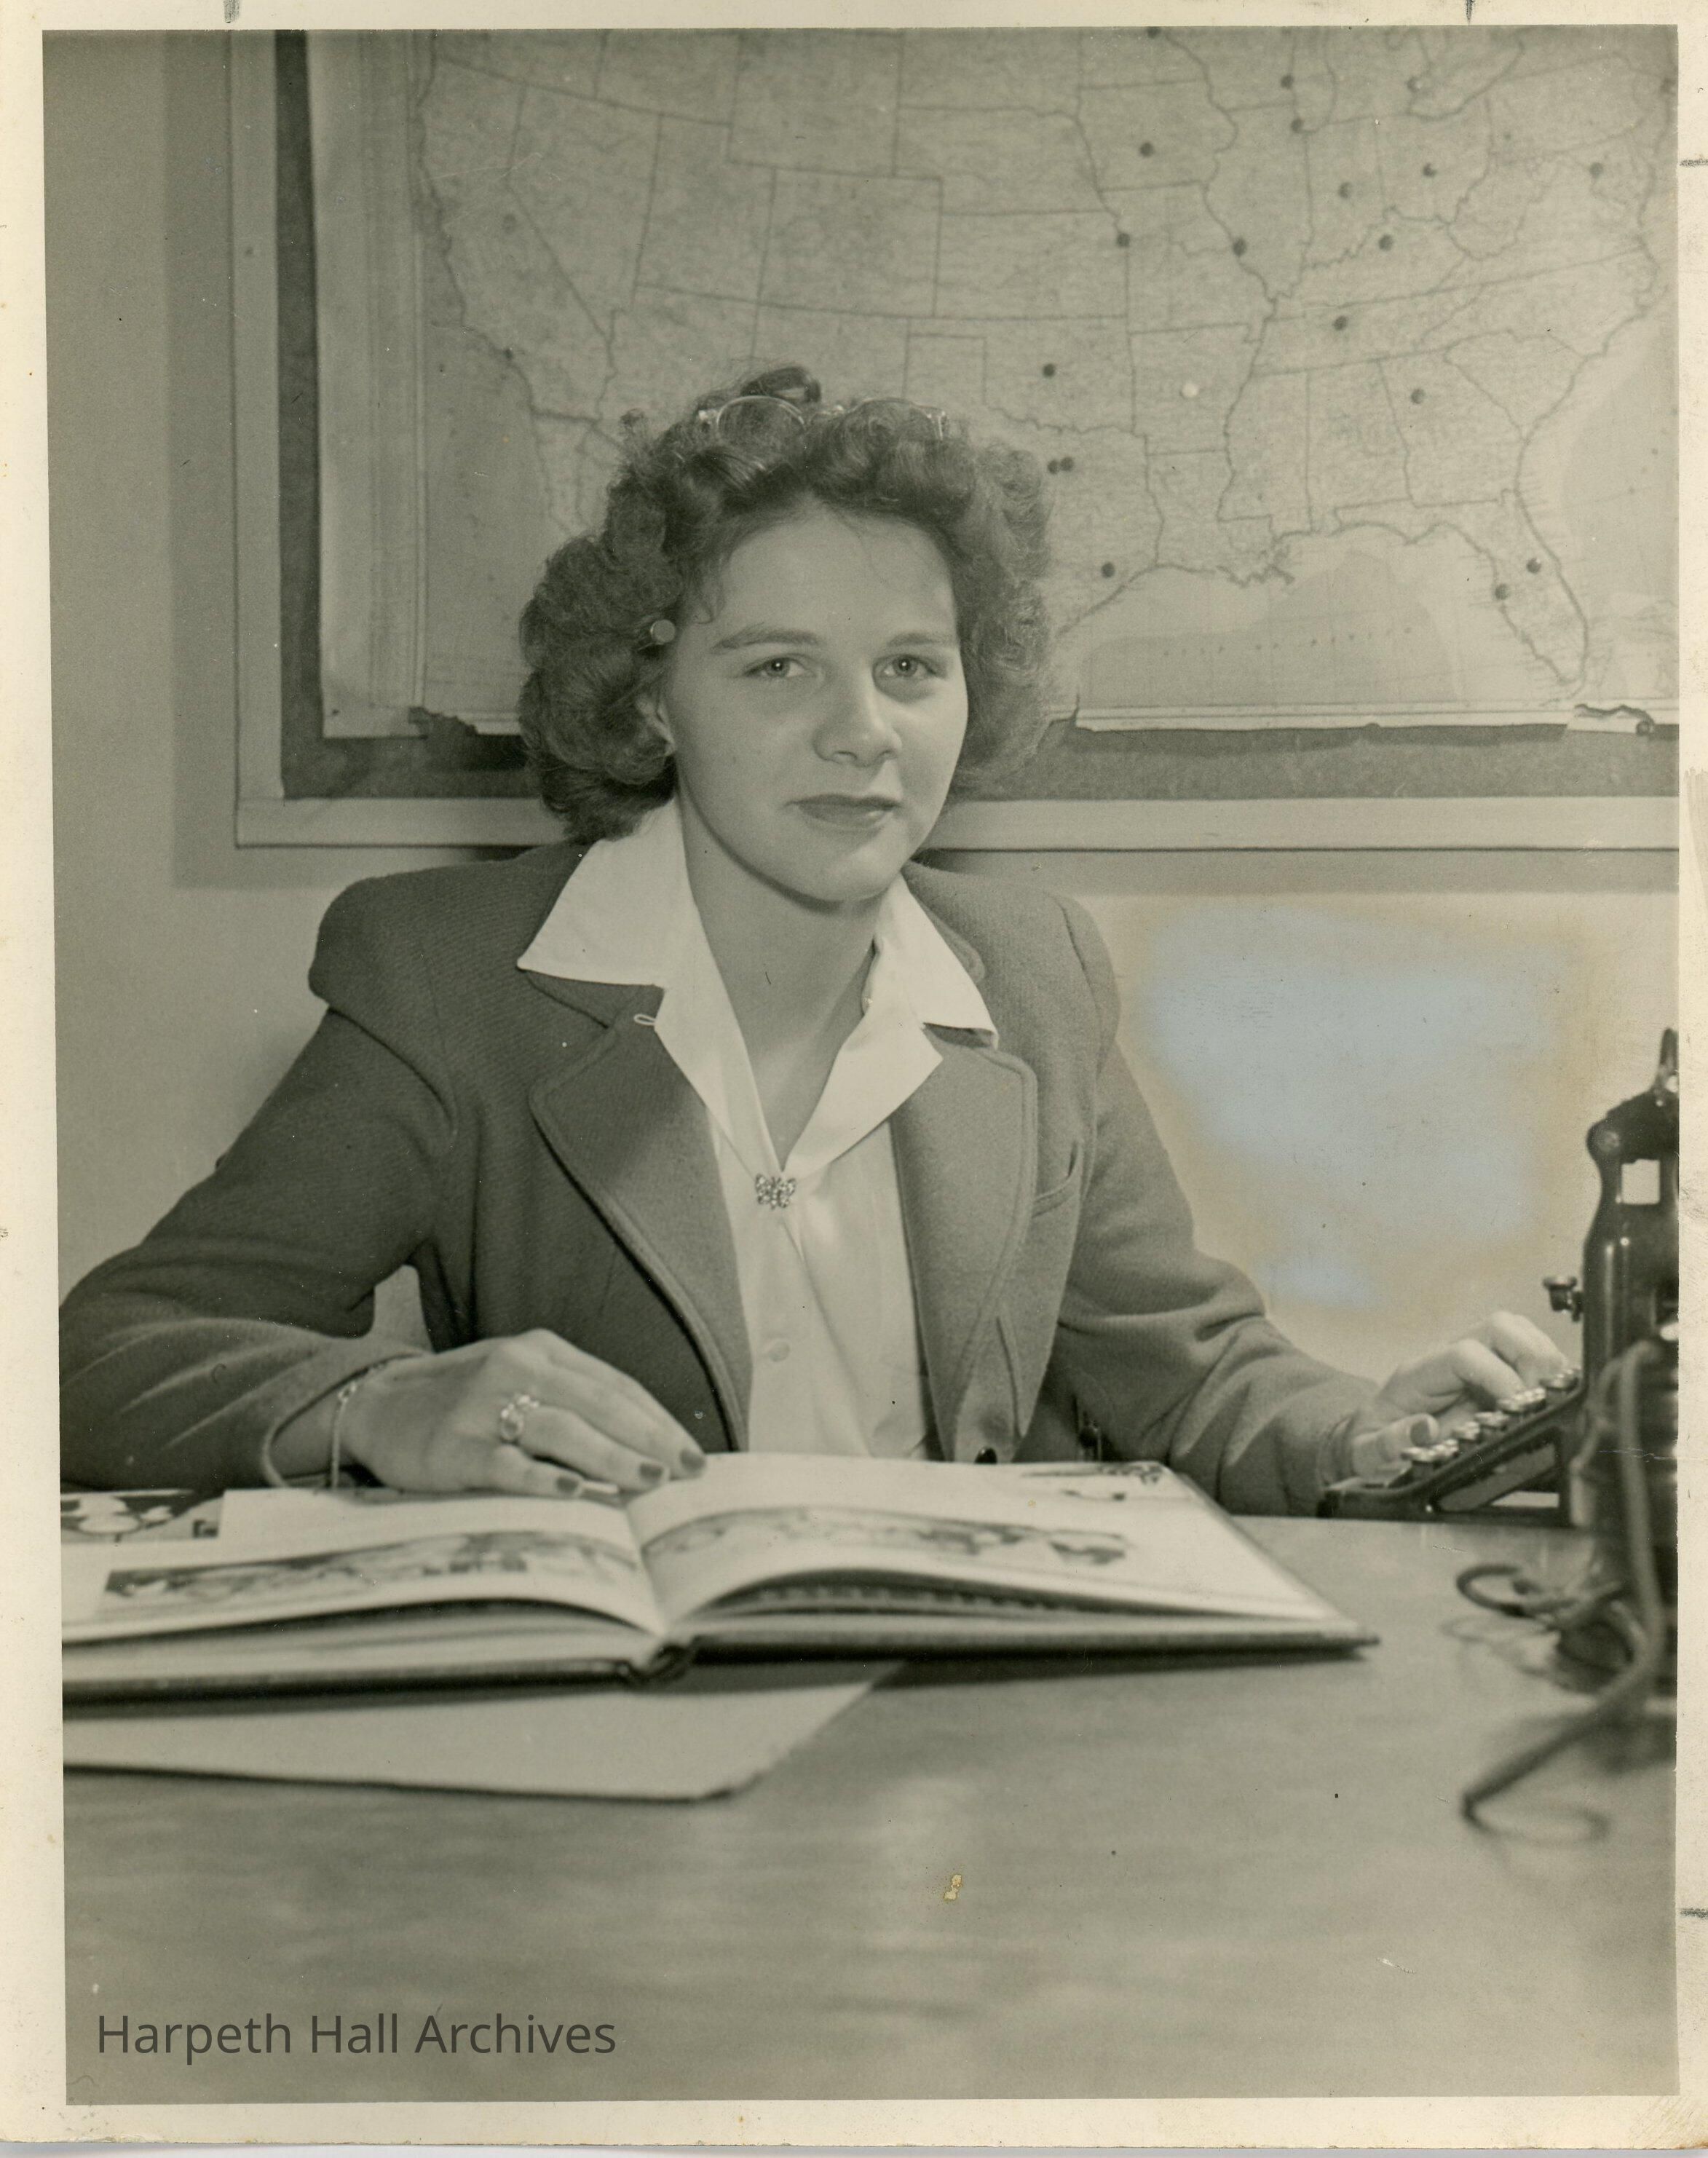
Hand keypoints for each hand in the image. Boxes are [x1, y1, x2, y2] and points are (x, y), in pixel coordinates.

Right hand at [339, 1331, 705, 1495]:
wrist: (378, 1405)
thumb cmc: (467, 1400)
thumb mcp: (521, 1380)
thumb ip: (574, 1402)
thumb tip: (646, 1447)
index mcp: (542, 1350)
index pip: (615, 1386)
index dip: (658, 1420)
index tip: (693, 1455)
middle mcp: (516, 1367)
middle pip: (598, 1405)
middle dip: (649, 1440)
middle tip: (686, 1472)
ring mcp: (482, 1406)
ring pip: (560, 1430)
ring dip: (611, 1457)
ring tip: (649, 1481)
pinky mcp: (452, 1447)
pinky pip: (503, 1464)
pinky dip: (539, 1478)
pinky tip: (572, 1493)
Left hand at [1342, 1311, 1573, 1478]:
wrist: (1370, 1440)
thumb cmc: (1371, 1445)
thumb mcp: (1367, 1453)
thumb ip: (1387, 1443)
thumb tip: (1424, 1428)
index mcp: (1416, 1376)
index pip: (1465, 1354)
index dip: (1498, 1375)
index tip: (1516, 1407)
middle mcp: (1446, 1359)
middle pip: (1498, 1326)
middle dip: (1531, 1357)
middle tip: (1541, 1398)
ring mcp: (1469, 1360)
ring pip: (1516, 1331)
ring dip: (1542, 1359)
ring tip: (1547, 1397)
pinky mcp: (1488, 1371)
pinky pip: (1524, 1349)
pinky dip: (1545, 1367)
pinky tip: (1547, 1395)